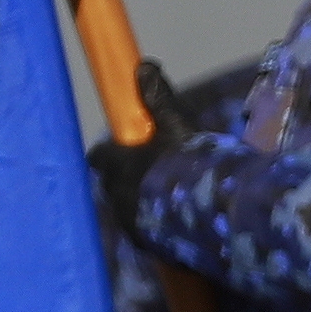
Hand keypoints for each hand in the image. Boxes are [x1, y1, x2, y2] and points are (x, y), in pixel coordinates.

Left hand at [86, 58, 201, 241]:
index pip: (99, 156)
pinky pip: (145, 230)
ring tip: (171, 196)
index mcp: (119, 166)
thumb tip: (143, 66)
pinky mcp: (148, 245)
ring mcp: (131, 223)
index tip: (122, 145)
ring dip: (143, 200)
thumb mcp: (178, 125)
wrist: (211, 215)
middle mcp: (119, 197)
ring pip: (129, 207)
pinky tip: (178, 219)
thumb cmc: (191, 166)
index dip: (110, 151)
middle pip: (114, 183)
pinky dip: (155, 223)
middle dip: (129, 176)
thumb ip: (158, 99)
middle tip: (154, 169)